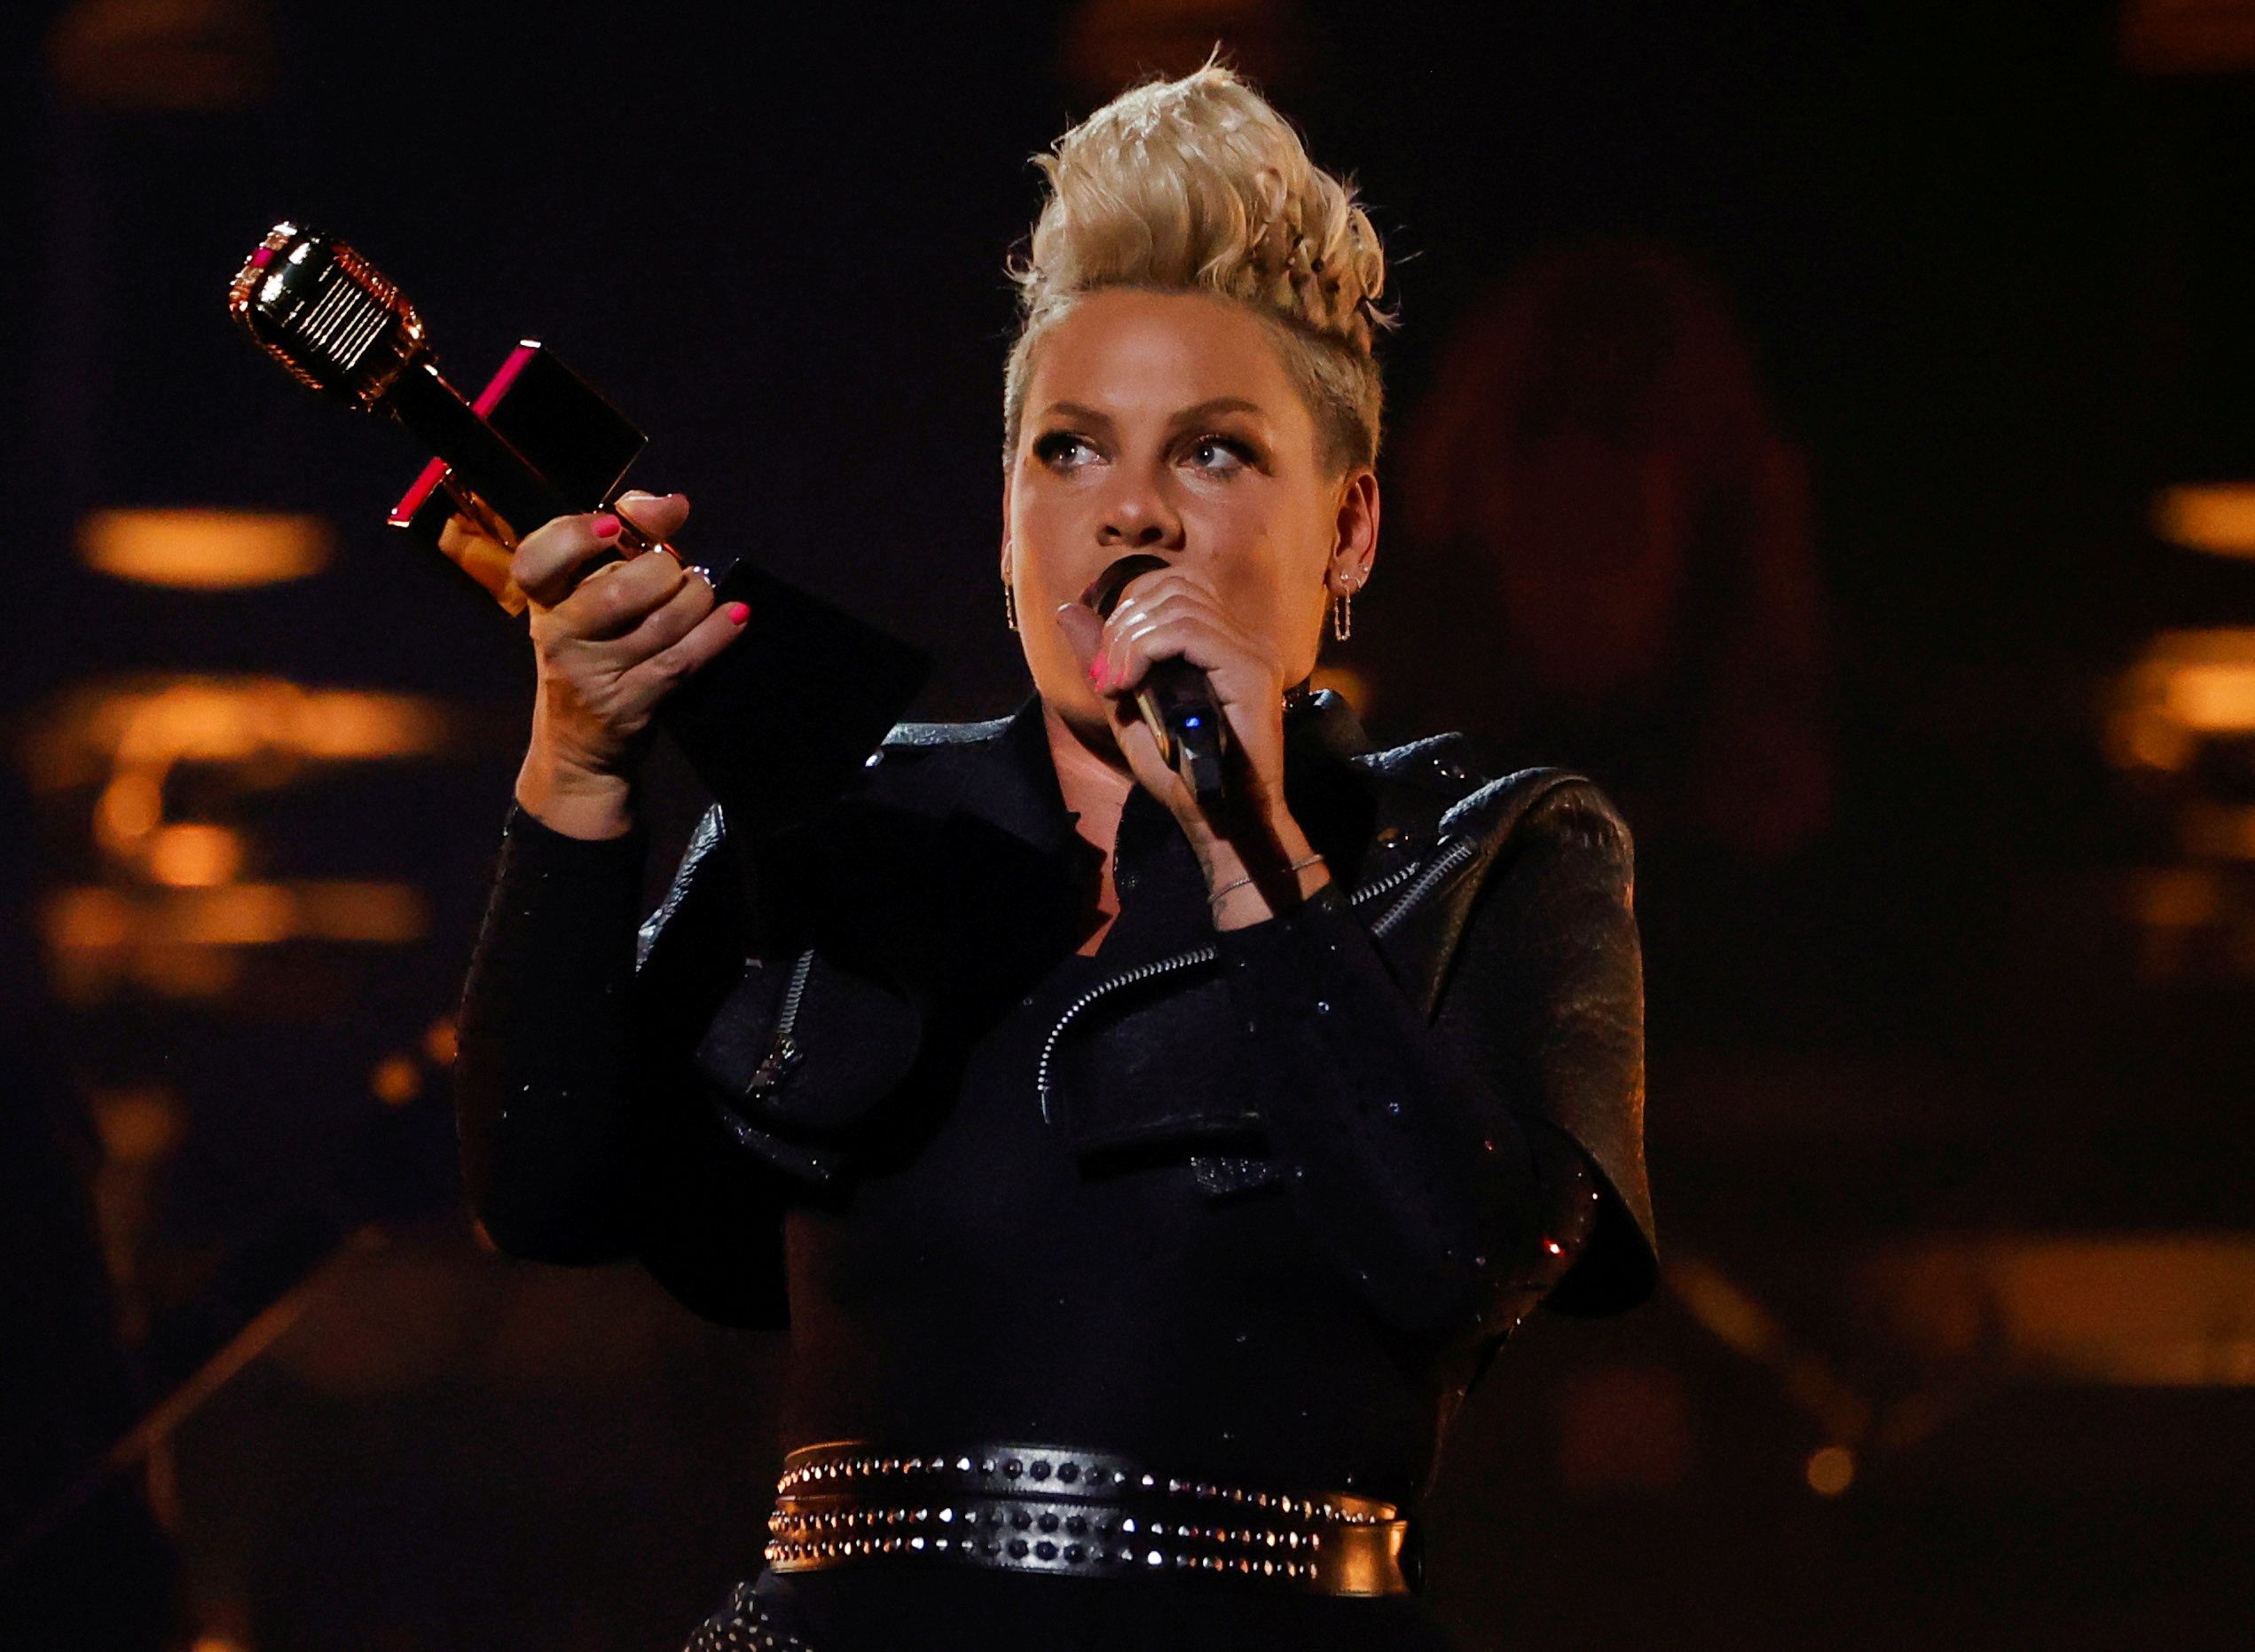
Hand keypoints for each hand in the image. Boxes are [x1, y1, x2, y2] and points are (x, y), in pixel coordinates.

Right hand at [512, 491, 747, 836]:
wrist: (577, 748)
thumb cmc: (592, 653)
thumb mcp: (589, 599)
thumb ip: (626, 541)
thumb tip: (671, 503)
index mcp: (543, 600)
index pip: (538, 559)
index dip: (575, 536)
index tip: (614, 527)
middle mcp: (558, 635)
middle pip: (621, 588)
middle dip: (666, 572)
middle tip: (676, 576)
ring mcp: (592, 674)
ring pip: (663, 622)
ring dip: (697, 599)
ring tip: (701, 595)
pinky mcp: (629, 706)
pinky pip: (685, 659)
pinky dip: (718, 633)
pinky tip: (736, 616)